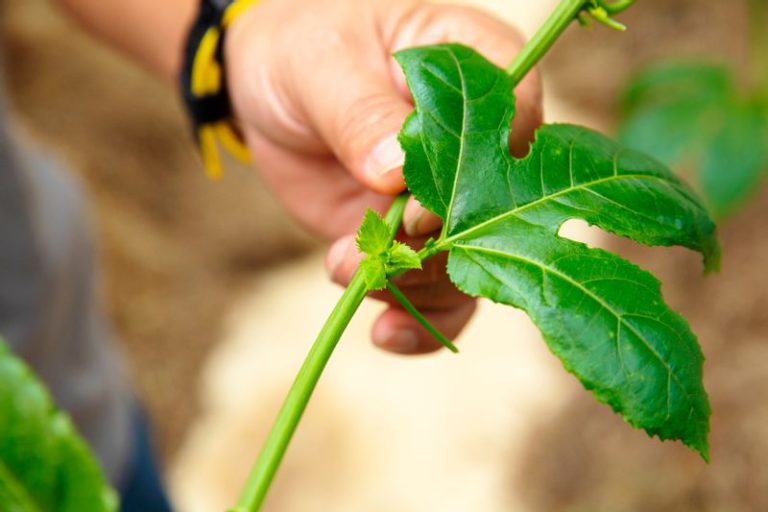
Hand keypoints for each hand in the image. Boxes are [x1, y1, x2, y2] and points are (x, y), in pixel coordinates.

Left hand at [225, 0, 541, 353]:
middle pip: (505, 213)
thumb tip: (395, 171)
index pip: (518, 126)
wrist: (268, 85)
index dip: (478, 180)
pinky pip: (442, 293)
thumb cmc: (303, 45)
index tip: (414, 212)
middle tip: (381, 258)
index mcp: (480, 69)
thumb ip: (362, 113)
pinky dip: (419, 321)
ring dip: (413, 285)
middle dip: (444, 252)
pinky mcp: (420, 237)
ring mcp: (454, 196)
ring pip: (473, 263)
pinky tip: (386, 335)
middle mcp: (483, 141)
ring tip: (348, 270)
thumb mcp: (324, 65)